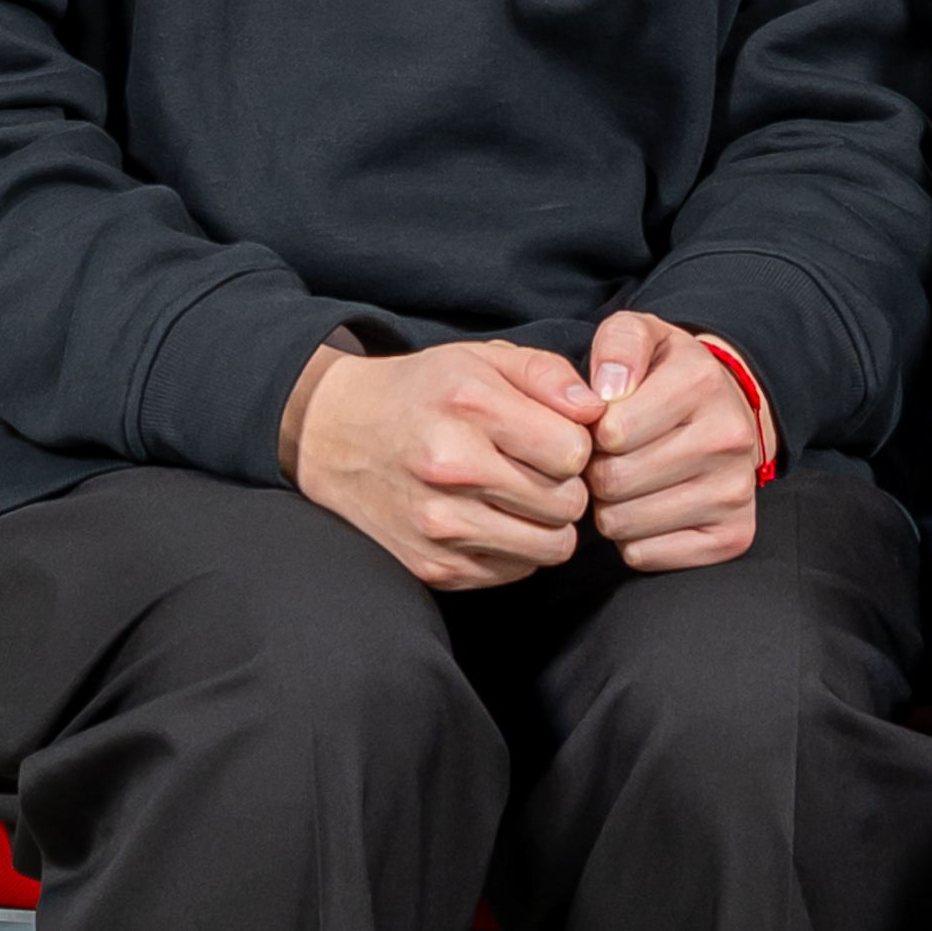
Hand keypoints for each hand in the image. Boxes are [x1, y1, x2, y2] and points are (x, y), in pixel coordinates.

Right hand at [286, 337, 598, 591]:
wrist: (334, 435)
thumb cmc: (422, 393)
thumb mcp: (481, 358)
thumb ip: (548, 374)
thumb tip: (597, 411)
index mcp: (470, 407)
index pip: (574, 452)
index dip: (575, 446)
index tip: (554, 440)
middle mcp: (452, 468)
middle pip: (568, 504)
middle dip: (566, 487)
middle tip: (539, 471)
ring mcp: (440, 525)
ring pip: (551, 547)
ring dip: (548, 524)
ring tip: (522, 497)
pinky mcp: (433, 566)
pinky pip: (516, 571)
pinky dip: (517, 550)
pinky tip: (492, 519)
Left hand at [579, 309, 761, 574]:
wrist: (728, 410)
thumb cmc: (666, 377)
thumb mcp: (641, 336)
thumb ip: (617, 344)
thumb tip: (605, 393)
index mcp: (701, 382)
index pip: (609, 433)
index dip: (591, 434)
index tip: (603, 427)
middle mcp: (729, 438)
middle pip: (613, 482)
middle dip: (597, 473)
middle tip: (610, 460)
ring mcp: (736, 492)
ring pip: (624, 524)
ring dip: (610, 508)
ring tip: (627, 484)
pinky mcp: (734, 536)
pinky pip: (646, 555)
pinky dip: (634, 540)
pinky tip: (648, 511)